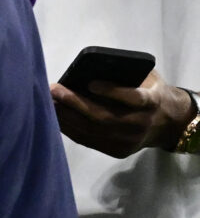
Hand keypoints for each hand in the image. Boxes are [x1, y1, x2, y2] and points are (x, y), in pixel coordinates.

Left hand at [50, 70, 194, 157]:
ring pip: (93, 130)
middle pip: (104, 117)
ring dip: (67, 116)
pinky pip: (88, 140)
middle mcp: (140, 124)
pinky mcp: (117, 151)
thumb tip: (90, 67)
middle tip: (54, 90)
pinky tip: (56, 116)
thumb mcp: (147, 78)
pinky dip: (70, 128)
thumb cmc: (150, 92)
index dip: (113, 92)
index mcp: (152, 102)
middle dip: (75, 103)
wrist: (168, 124)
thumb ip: (126, 74)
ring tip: (49, 102)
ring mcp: (128, 141)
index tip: (90, 83)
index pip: (134, 98)